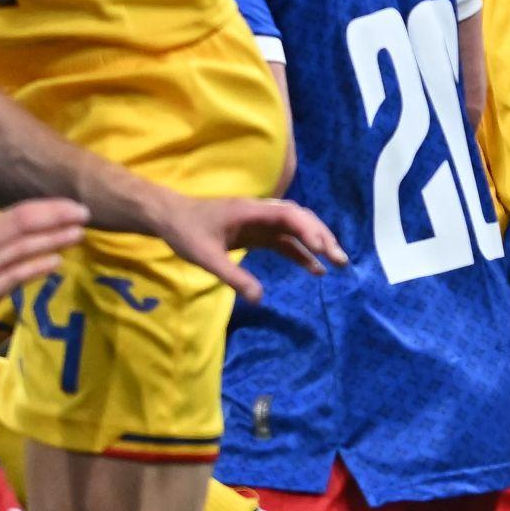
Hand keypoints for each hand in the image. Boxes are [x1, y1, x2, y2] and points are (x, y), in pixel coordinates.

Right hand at [0, 200, 85, 333]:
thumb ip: (0, 239)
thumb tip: (36, 230)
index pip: (20, 211)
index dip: (49, 207)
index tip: (74, 205)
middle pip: (24, 223)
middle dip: (57, 216)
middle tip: (84, 214)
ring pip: (23, 247)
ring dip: (54, 239)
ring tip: (79, 234)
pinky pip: (15, 275)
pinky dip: (37, 266)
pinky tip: (57, 262)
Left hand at [149, 190, 347, 304]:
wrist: (170, 218)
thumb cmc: (185, 232)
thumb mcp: (206, 257)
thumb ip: (233, 277)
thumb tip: (259, 299)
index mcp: (251, 211)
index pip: (288, 215)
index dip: (307, 230)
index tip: (321, 250)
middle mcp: (261, 212)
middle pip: (300, 219)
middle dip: (322, 237)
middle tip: (340, 259)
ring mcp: (260, 222)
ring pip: (296, 229)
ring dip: (316, 243)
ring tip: (336, 263)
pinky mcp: (257, 233)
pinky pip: (285, 241)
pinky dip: (300, 253)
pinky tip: (314, 269)